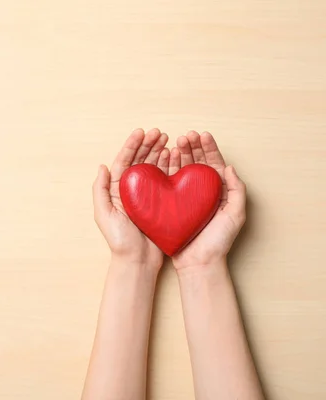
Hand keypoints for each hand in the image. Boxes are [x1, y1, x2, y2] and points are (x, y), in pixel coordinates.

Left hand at [93, 128, 169, 269]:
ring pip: (153, 168)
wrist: (137, 261)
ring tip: (169, 140)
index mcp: (116, 190)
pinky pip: (165, 181)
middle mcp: (131, 190)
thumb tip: (102, 166)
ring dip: (160, 152)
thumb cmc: (119, 240)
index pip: (124, 161)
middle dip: (149, 144)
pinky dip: (170, 167)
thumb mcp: (103, 214)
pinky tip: (175, 157)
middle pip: (140, 161)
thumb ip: (100, 190)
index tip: (142, 132)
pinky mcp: (161, 203)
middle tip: (160, 132)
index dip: (132, 145)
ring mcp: (146, 196)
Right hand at [170, 131, 246, 271]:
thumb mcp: (235, 215)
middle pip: (197, 162)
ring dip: (179, 154)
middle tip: (184, 136)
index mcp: (219, 191)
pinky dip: (166, 169)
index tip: (201, 135)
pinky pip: (169, 183)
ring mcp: (186, 197)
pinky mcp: (172, 204)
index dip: (208, 147)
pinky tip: (163, 159)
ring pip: (182, 169)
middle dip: (191, 147)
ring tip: (173, 143)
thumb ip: (237, 191)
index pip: (214, 163)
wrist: (198, 263)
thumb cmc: (218, 242)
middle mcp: (202, 192)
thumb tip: (229, 167)